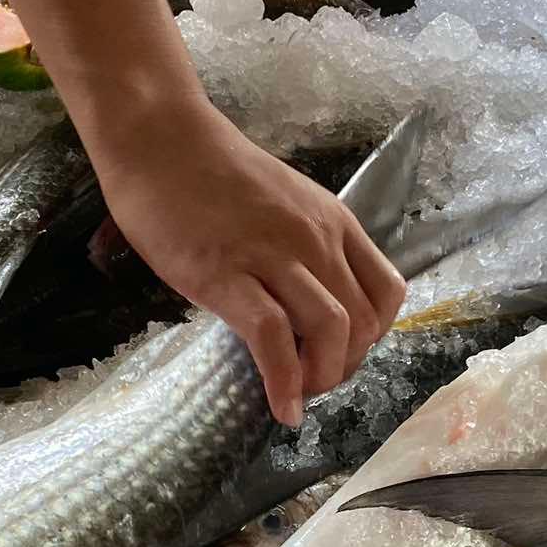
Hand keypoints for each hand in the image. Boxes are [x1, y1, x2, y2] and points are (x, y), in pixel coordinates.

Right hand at [91, 97, 406, 425]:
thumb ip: (301, 247)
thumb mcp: (280, 204)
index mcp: (333, 222)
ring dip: (321, 378)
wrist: (158, 139)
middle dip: (345, 366)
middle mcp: (315, 240)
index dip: (374, 336)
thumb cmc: (210, 174)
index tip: (343, 352)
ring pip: (330, 331)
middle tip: (314, 381)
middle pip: (362, 322)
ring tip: (299, 394)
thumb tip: (303, 300)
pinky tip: (281, 408)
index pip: (387, 292)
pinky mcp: (227, 276)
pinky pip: (272, 339)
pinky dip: (284, 383)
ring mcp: (272, 257)